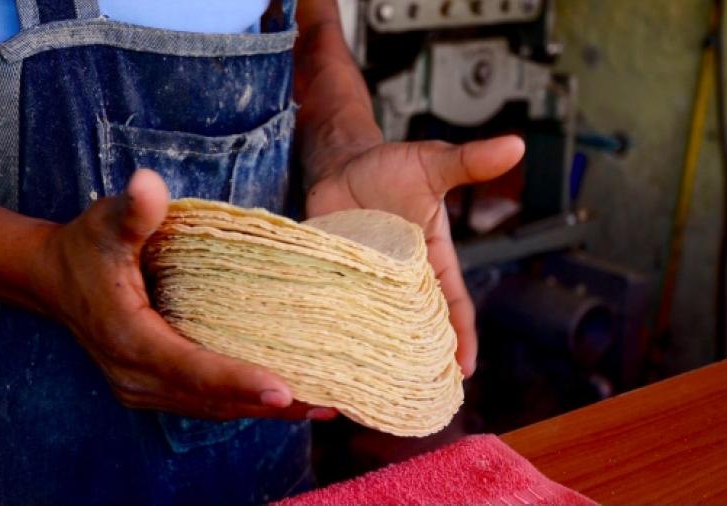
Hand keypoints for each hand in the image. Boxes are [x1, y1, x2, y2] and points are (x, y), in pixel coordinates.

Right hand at [36, 169, 336, 420]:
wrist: (51, 280)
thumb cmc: (85, 248)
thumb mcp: (106, 222)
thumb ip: (133, 209)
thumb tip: (149, 183)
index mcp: (129, 340)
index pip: (192, 369)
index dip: (238, 380)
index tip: (286, 390)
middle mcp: (135, 377)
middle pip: (210, 401)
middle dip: (268, 405)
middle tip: (328, 402)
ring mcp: (141, 389)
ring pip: (209, 409)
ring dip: (260, 410)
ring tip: (317, 404)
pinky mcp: (150, 388)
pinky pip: (202, 403)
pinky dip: (240, 403)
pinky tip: (279, 399)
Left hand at [305, 136, 525, 377]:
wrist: (341, 161)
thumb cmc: (390, 166)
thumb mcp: (431, 163)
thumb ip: (468, 162)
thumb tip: (516, 144)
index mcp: (429, 260)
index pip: (452, 305)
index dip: (461, 338)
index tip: (466, 371)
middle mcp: (398, 278)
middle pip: (415, 326)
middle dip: (421, 360)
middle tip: (423, 395)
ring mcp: (363, 280)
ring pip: (374, 325)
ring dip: (376, 353)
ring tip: (375, 389)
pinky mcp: (330, 276)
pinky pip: (333, 308)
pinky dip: (333, 330)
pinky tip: (329, 357)